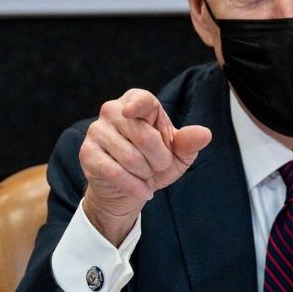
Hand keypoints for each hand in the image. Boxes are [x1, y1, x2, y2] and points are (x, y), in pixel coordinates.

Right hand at [79, 88, 211, 243]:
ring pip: (130, 157)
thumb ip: (189, 143)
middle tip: (159, 166)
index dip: (138, 105)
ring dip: (146, 173)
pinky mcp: (87, 154)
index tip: (132, 112)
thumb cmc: (155, 162)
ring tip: (146, 175)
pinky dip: (134, 186)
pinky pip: (114, 172)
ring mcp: (97, 131)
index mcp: (136, 102)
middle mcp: (112, 111)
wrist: (132, 188)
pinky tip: (144, 192)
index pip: (140, 99)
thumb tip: (205, 134)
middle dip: (160, 159)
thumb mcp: (178, 154)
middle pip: (143, 135)